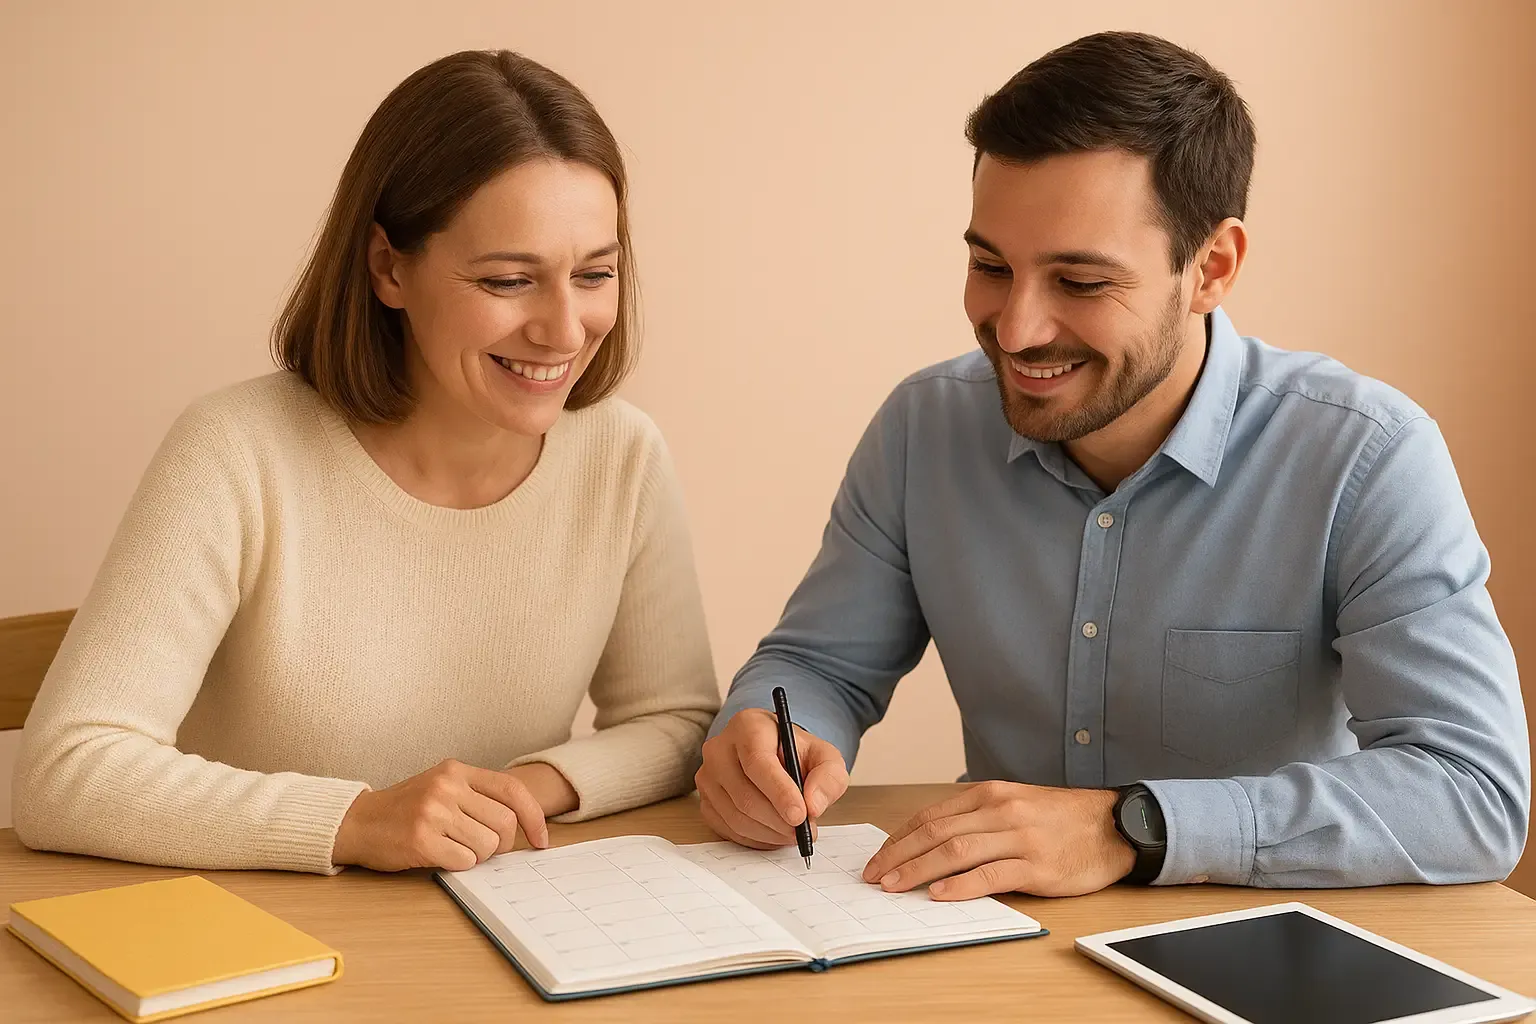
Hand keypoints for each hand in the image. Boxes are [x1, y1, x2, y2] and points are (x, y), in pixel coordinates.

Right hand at [332, 759, 553, 871]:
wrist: (357, 822)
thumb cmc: (405, 809)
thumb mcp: (442, 787)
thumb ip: (478, 797)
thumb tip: (523, 826)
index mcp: (457, 770)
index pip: (513, 791)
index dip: (534, 818)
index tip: (541, 840)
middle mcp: (447, 786)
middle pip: (505, 824)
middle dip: (501, 845)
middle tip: (482, 849)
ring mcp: (434, 811)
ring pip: (487, 846)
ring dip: (476, 856)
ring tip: (453, 848)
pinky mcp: (421, 839)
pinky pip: (464, 862)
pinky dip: (458, 865)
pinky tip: (439, 856)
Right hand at [695, 708, 848, 848]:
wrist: (774, 755)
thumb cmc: (796, 753)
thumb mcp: (824, 757)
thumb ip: (828, 777)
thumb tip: (813, 806)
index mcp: (748, 726)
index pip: (757, 761)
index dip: (779, 792)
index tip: (800, 815)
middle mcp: (719, 749)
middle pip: (745, 795)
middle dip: (779, 820)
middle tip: (804, 831)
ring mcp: (708, 776)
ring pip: (736, 816)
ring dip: (770, 833)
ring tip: (793, 832)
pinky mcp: (705, 801)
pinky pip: (728, 829)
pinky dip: (756, 839)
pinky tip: (775, 833)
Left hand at [861, 781, 1134, 898]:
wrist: (1114, 825)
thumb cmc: (1060, 819)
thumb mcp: (1014, 803)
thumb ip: (976, 817)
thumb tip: (931, 840)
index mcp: (989, 794)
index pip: (931, 816)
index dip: (899, 838)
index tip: (878, 856)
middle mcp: (1000, 811)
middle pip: (936, 833)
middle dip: (898, 855)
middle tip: (874, 875)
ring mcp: (1018, 838)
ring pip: (955, 852)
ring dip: (918, 870)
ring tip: (894, 886)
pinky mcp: (1036, 866)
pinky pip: (990, 875)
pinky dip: (960, 885)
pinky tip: (939, 894)